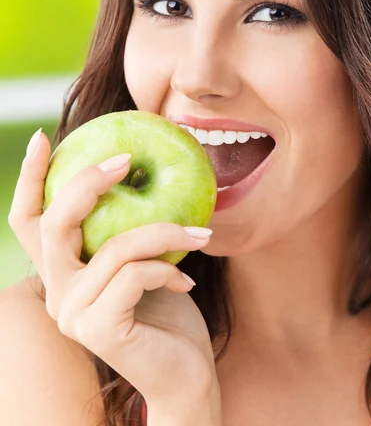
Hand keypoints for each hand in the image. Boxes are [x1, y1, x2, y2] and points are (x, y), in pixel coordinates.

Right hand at [8, 128, 218, 407]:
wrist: (185, 373)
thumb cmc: (166, 310)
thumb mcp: (142, 259)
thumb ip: (127, 226)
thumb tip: (139, 167)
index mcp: (61, 271)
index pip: (29, 220)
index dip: (30, 178)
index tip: (45, 137)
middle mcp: (56, 291)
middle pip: (53, 223)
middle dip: (89, 182)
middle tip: (126, 161)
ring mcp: (73, 313)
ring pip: (113, 247)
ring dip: (163, 231)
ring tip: (200, 233)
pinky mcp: (98, 330)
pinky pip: (135, 275)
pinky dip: (167, 269)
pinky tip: (186, 284)